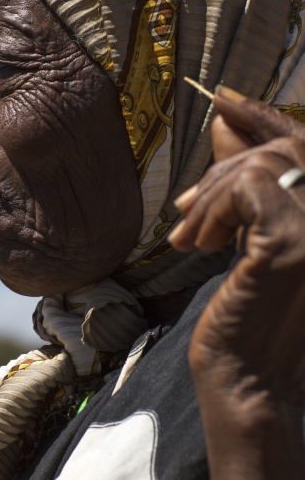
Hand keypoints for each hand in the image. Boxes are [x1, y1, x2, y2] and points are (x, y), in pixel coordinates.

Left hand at [170, 88, 304, 401]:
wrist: (244, 382)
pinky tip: (197, 242)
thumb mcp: (244, 236)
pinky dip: (213, 206)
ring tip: (188, 235)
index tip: (224, 96)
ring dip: (210, 195)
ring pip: (260, 165)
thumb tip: (222, 125)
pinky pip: (246, 186)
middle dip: (222, 168)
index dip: (266, 116)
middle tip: (185, 208)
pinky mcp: (295, 244)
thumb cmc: (245, 317)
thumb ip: (242, 184)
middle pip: (283, 151)